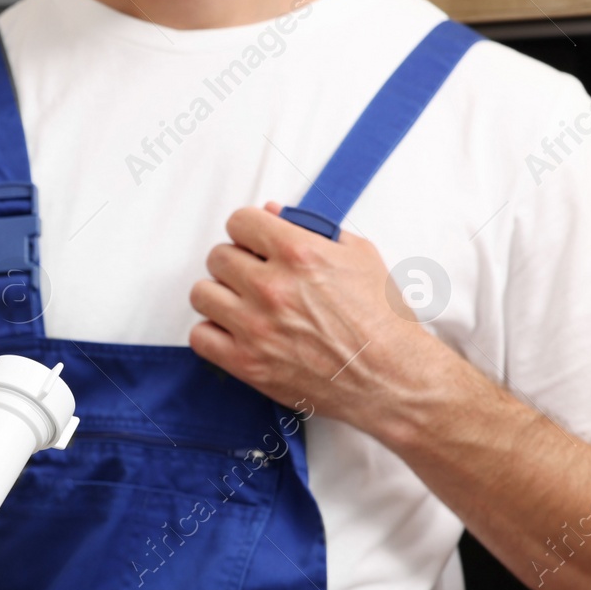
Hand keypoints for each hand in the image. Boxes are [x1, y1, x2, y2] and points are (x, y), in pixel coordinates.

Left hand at [189, 203, 456, 434]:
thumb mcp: (359, 256)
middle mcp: (272, 287)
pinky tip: (235, 332)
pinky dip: (213, 333)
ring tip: (242, 304)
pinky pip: (200, 337)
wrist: (390, 377)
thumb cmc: (381, 317)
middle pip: (217, 257)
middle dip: (235, 263)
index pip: (239, 222)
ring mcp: (255, 327)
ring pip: (202, 294)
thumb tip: (272, 212)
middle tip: (253, 277)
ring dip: (219, 295)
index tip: (255, 243)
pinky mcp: (246, 363)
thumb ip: (312, 229)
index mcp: (299, 254)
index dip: (247, 230)